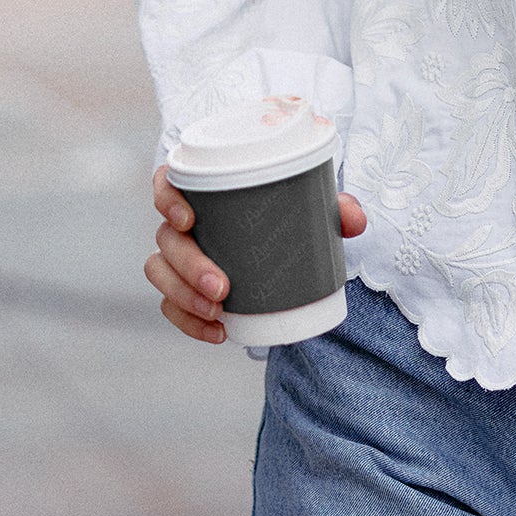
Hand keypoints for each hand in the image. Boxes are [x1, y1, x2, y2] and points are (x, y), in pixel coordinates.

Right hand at [145, 165, 367, 341]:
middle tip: (222, 286)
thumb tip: (354, 221)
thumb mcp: (312, 207)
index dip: (167, 198)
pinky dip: (190, 323)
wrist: (283, 251)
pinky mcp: (182, 290)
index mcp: (203, 192)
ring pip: (161, 274)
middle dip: (189, 266)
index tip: (188, 219)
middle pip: (167, 241)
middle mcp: (182, 224)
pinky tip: (218, 332)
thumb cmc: (286, 214)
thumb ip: (336, 208)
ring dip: (184, 296)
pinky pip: (171, 307)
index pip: (167, 183)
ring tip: (219, 311)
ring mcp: (178, 259)